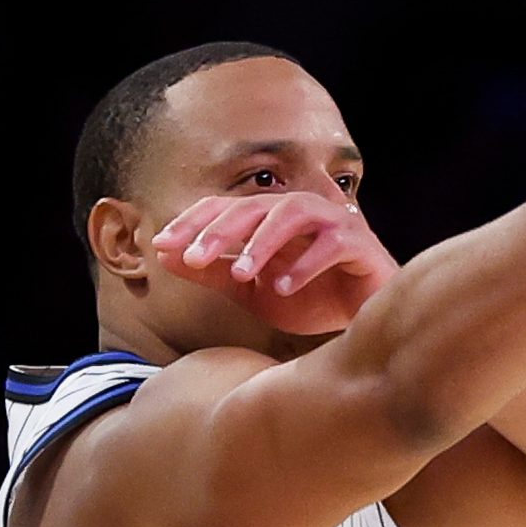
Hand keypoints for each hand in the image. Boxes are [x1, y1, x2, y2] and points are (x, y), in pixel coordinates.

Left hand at [151, 190, 398, 334]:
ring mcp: (333, 223)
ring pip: (293, 214)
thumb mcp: (253, 290)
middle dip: (221, 230)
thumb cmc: (312, 298)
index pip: (226, 207)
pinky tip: (284, 287)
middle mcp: (301, 211)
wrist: (364, 320)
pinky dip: (306, 264)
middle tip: (194, 258)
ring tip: (241, 273)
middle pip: (256, 206)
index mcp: (272, 218)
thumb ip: (214, 273)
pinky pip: (332, 244)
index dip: (193, 222)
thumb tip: (164, 256)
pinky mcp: (361, 245)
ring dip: (263, 241)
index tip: (161, 245)